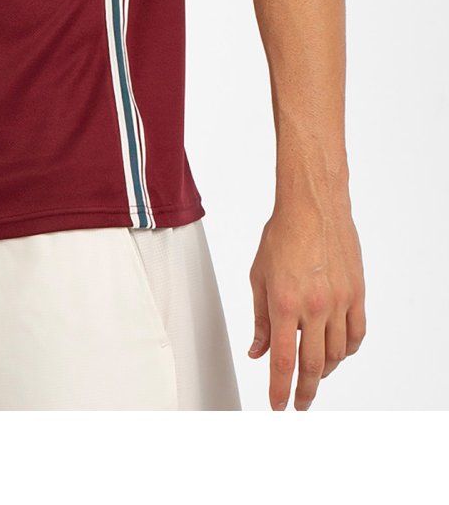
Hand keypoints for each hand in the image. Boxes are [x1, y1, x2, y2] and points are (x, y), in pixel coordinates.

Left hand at [247, 202, 365, 409]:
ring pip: (337, 354)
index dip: (279, 388)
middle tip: (299, 404)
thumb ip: (260, 318)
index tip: (278, 405)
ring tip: (314, 376)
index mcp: (284, 303)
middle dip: (305, 391)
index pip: (283, 360)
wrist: (313, 208)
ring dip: (325, 371)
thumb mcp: (259, 276)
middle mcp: (314, 307)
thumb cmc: (281, 236)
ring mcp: (339, 301)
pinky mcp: (357, 294)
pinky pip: (356, 335)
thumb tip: (257, 352)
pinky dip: (346, 351)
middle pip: (313, 365)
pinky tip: (337, 354)